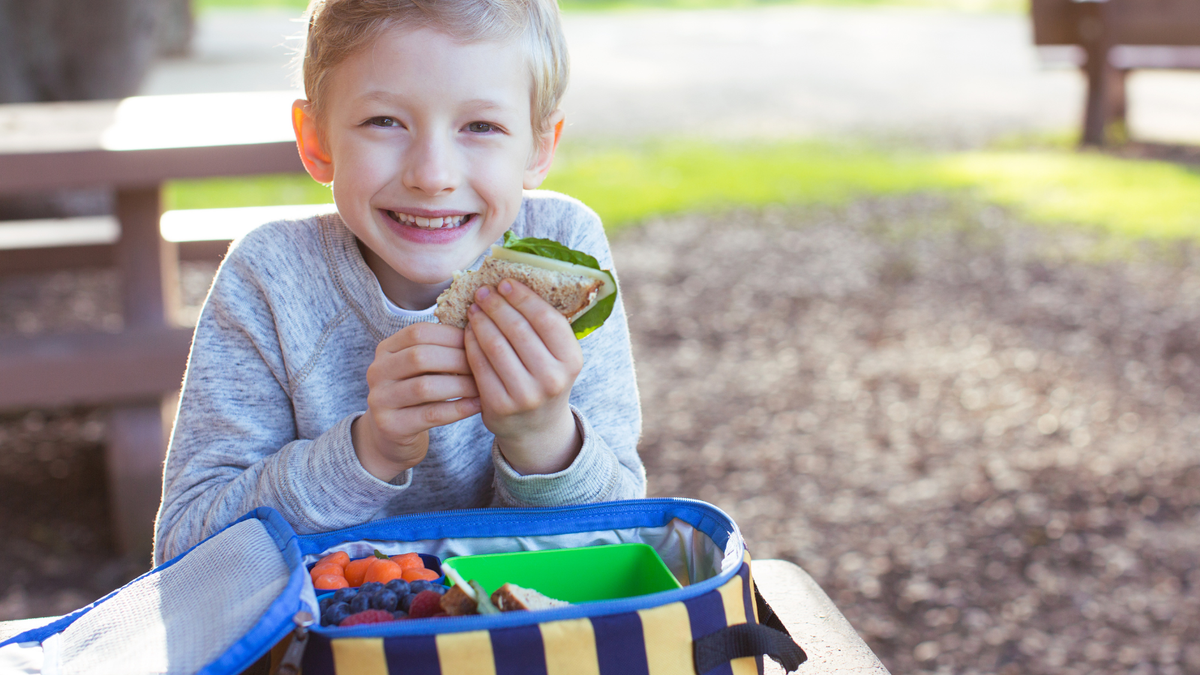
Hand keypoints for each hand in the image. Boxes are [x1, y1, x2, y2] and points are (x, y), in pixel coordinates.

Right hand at [353, 322, 480, 481]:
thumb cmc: (416, 393)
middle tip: (484, 365)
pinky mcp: (390, 426)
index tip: (478, 341)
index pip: (418, 332)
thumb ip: (440, 349)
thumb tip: (478, 330)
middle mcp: (377, 371)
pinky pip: (430, 415)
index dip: (451, 335)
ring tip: (482, 386)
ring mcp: (380, 400)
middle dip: (458, 359)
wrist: (392, 436)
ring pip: (425, 387)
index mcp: (386, 349)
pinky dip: (458, 408)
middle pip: (420, 357)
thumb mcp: (421, 367)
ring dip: (460, 385)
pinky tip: (477, 405)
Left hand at [464, 279, 583, 474]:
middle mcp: (552, 378)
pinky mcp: (500, 406)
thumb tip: (513, 283)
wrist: (536, 427)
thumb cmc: (544, 379)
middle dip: (497, 305)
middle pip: (518, 329)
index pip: (546, 318)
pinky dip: (471, 344)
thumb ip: (543, 327)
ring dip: (481, 321)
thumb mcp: (557, 356)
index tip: (504, 283)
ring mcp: (526, 395)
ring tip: (474, 309)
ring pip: (496, 345)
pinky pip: (480, 365)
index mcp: (571, 360)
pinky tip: (468, 332)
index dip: (522, 297)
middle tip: (483, 292)